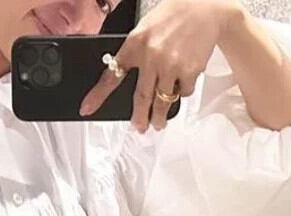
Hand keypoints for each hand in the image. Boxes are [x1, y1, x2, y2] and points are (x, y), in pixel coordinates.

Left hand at [78, 0, 242, 132]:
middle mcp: (151, 56)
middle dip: (139, 119)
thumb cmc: (172, 18)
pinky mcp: (190, 71)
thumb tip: (126, 81)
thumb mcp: (145, 30)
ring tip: (158, 123)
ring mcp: (171, 65)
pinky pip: (183, 92)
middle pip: (141, 98)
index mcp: (135, 44)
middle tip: (139, 128)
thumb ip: (135, 54)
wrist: (204, 6)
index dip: (97, 95)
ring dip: (159, 117)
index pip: (112, 75)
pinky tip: (182, 82)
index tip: (86, 109)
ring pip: (162, 102)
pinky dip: (182, 91)